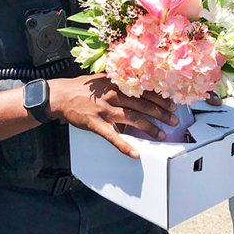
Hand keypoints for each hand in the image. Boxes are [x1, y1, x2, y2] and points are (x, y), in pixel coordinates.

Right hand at [50, 75, 178, 158]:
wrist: (59, 95)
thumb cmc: (80, 88)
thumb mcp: (101, 79)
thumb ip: (119, 82)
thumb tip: (137, 84)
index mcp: (116, 83)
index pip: (143, 90)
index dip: (160, 98)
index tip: (172, 104)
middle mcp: (112, 95)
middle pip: (142, 104)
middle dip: (160, 113)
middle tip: (173, 120)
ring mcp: (104, 110)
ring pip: (132, 118)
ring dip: (149, 128)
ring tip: (161, 135)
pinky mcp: (94, 123)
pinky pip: (111, 136)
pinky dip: (124, 146)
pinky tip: (134, 153)